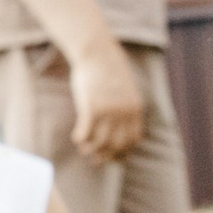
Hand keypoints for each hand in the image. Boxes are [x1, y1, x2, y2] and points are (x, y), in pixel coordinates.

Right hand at [66, 33, 145, 163]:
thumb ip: (126, 107)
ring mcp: (108, 110)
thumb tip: (119, 126)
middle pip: (116, 145)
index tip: (112, 156)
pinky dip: (80, 138)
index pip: (132, 140)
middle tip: (95, 159)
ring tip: (84, 149)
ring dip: (90, 150)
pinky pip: (85, 132)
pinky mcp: (91, 107)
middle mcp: (124, 112)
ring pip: (100, 142)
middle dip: (106, 156)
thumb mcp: (125, 89)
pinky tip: (76, 137)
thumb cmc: (108, 70)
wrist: (97, 52)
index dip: (122, 152)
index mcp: (135, 109)